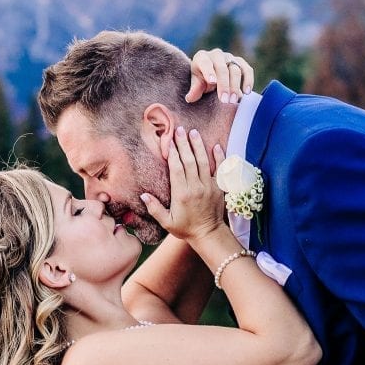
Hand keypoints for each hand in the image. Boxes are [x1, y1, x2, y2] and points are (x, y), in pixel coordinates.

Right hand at [142, 127, 224, 242]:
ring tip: (193, 132)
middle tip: (179, 129)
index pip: (176, 168)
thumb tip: (143, 195)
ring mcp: (209, 186)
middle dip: (184, 144)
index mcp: (182, 193)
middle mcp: (196, 187)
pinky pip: (220, 169)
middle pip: (189, 160)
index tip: (169, 141)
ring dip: (198, 145)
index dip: (173, 153)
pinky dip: (219, 157)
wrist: (209, 234)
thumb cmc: (185, 228)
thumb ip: (155, 208)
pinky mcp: (219, 188)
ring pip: (204, 161)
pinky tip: (216, 145)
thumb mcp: (167, 222)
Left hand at [186, 49, 253, 104]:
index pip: (205, 63)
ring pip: (235, 70)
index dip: (209, 71)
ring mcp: (229, 57)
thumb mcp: (196, 85)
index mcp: (201, 57)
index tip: (212, 82)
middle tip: (225, 100)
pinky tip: (247, 92)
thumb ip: (195, 90)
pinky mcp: (240, 62)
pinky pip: (247, 70)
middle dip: (224, 85)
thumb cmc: (201, 81)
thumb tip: (190, 98)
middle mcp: (216, 55)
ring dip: (235, 86)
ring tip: (233, 100)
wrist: (211, 77)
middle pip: (222, 68)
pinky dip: (248, 80)